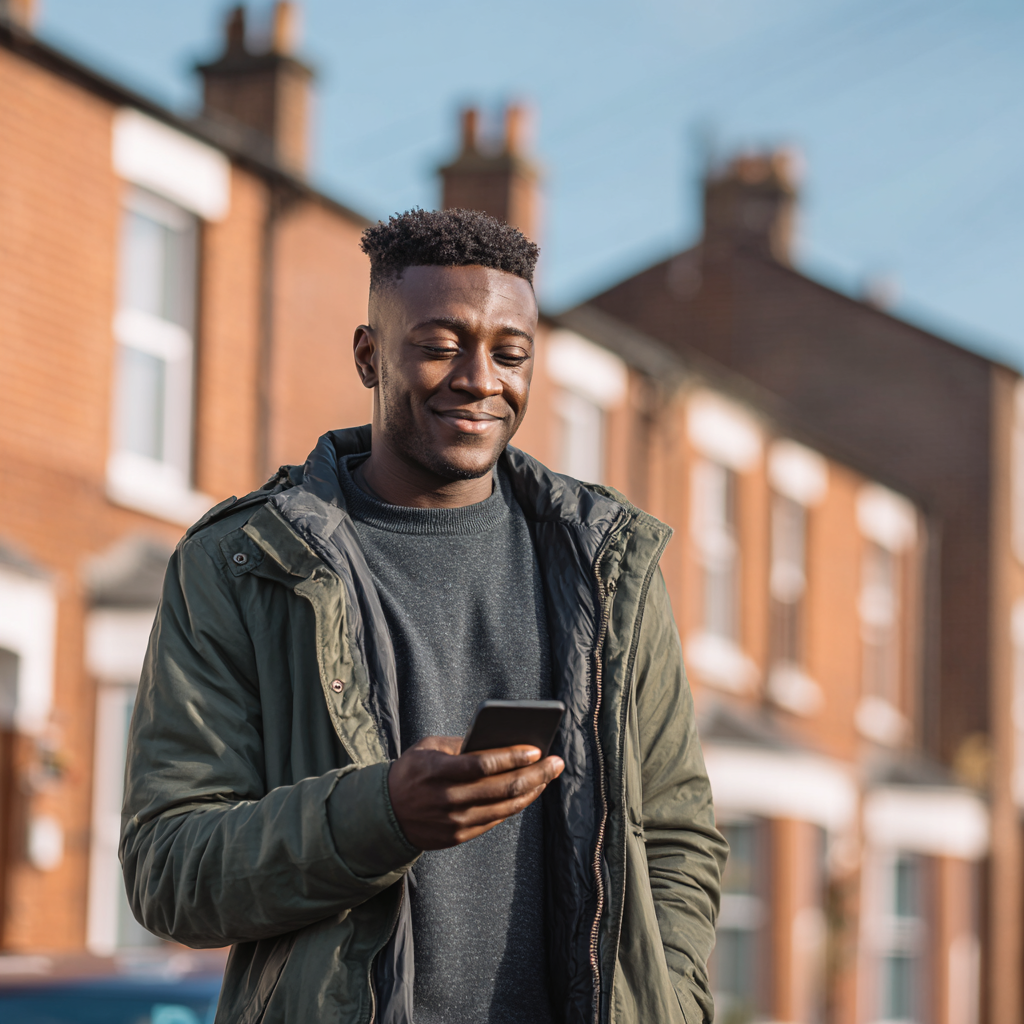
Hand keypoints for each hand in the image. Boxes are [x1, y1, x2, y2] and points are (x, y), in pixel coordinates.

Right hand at [387, 735, 564, 850]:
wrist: (385, 814)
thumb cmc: (413, 771)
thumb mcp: (429, 748)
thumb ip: (462, 744)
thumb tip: (502, 741)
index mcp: (437, 771)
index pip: (482, 764)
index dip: (512, 757)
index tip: (536, 749)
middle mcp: (448, 799)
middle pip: (502, 788)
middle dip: (535, 774)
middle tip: (556, 762)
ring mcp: (454, 822)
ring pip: (504, 807)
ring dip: (532, 791)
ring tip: (548, 776)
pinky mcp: (459, 836)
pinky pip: (496, 820)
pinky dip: (516, 805)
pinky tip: (529, 792)